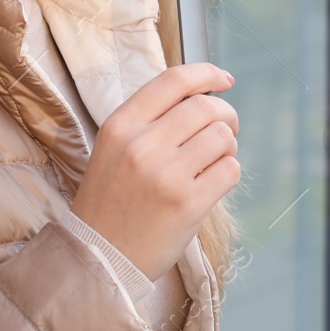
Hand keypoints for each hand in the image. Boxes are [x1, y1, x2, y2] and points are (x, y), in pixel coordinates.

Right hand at [69, 63, 239, 279]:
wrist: (100, 257)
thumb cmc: (112, 200)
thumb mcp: (114, 149)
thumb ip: (150, 120)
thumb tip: (203, 95)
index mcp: (120, 125)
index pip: (173, 80)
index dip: (206, 73)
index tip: (224, 79)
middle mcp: (141, 145)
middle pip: (205, 106)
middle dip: (226, 114)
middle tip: (226, 128)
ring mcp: (165, 175)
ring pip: (222, 136)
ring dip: (228, 146)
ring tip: (214, 161)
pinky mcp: (188, 204)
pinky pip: (230, 170)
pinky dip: (229, 172)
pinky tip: (212, 182)